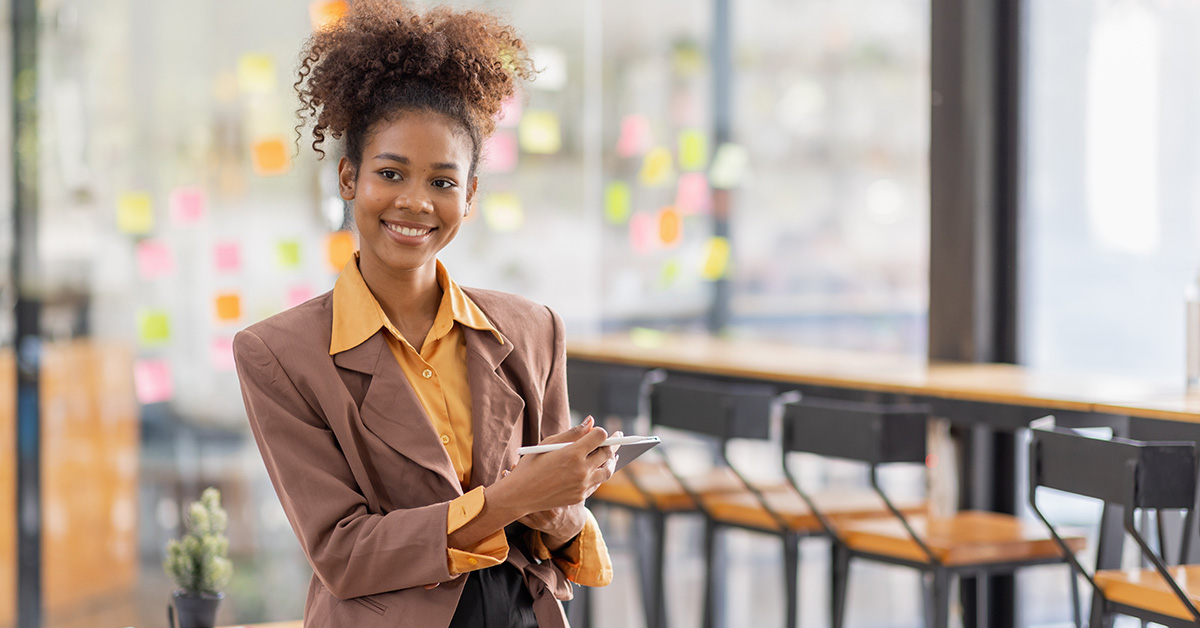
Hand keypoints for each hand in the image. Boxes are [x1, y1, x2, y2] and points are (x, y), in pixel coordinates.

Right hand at [493, 417, 619, 519]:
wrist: (520, 494)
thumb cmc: (531, 465)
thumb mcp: (548, 444)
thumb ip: (572, 433)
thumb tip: (591, 421)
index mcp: (572, 453)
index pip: (600, 437)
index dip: (601, 432)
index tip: (600, 431)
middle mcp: (581, 470)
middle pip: (607, 453)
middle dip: (613, 443)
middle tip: (617, 437)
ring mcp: (582, 485)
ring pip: (607, 471)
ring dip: (611, 461)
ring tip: (612, 454)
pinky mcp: (580, 496)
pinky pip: (597, 483)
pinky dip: (600, 474)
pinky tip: (599, 468)